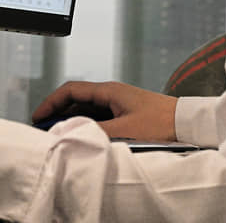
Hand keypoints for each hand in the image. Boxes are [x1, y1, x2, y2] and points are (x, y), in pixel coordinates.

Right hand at [32, 81, 177, 140]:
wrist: (186, 122)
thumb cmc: (160, 122)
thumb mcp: (125, 129)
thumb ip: (97, 130)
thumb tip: (71, 131)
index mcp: (108, 90)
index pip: (71, 90)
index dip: (51, 102)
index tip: (38, 115)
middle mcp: (111, 93)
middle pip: (76, 99)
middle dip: (58, 112)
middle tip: (45, 128)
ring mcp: (117, 102)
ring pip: (86, 108)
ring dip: (71, 119)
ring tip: (60, 134)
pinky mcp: (124, 112)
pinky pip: (97, 116)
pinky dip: (85, 124)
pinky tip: (81, 135)